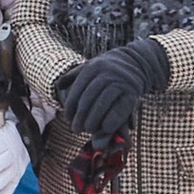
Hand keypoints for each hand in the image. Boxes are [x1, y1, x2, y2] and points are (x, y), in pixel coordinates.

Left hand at [57, 38, 171, 143]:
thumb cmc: (106, 69)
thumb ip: (72, 75)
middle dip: (81, 116)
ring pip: (103, 103)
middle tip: (76, 129)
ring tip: (88, 130)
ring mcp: (120, 82)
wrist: (135, 62)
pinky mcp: (133, 92)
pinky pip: (121, 108)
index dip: (71, 106)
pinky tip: (105, 129)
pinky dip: (113, 120)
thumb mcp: (89, 67)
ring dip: (94, 119)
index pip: (77, 90)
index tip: (68, 118)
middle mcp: (106, 74)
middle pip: (89, 98)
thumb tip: (58, 86)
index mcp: (92, 68)